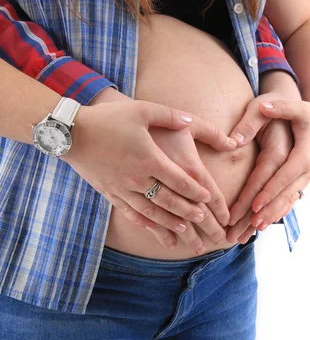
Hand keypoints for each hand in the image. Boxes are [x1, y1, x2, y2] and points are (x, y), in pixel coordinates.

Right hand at [62, 95, 236, 239]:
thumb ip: (169, 115)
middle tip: (203, 220)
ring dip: (168, 222)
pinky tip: (153, 229)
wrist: (71, 132)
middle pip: (168, 200)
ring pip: (150, 211)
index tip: (208, 199)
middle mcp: (138, 178)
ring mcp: (122, 188)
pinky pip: (130, 213)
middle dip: (187, 212)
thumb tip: (189, 120)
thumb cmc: (109, 118)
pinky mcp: (109, 193)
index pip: (180, 180)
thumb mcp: (142, 110)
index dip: (196, 192)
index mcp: (150, 158)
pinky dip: (144, 223)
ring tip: (183, 230)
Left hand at [227, 98, 309, 242]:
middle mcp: (306, 169)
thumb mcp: (295, 106)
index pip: (282, 177)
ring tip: (254, 230)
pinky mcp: (303, 178)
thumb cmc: (308, 111)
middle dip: (266, 211)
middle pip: (284, 194)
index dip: (268, 192)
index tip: (253, 206)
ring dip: (272, 215)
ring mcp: (306, 176)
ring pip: (288, 200)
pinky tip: (267, 222)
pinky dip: (280, 210)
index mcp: (303, 154)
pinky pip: (291, 198)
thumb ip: (278, 108)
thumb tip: (263, 108)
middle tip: (249, 227)